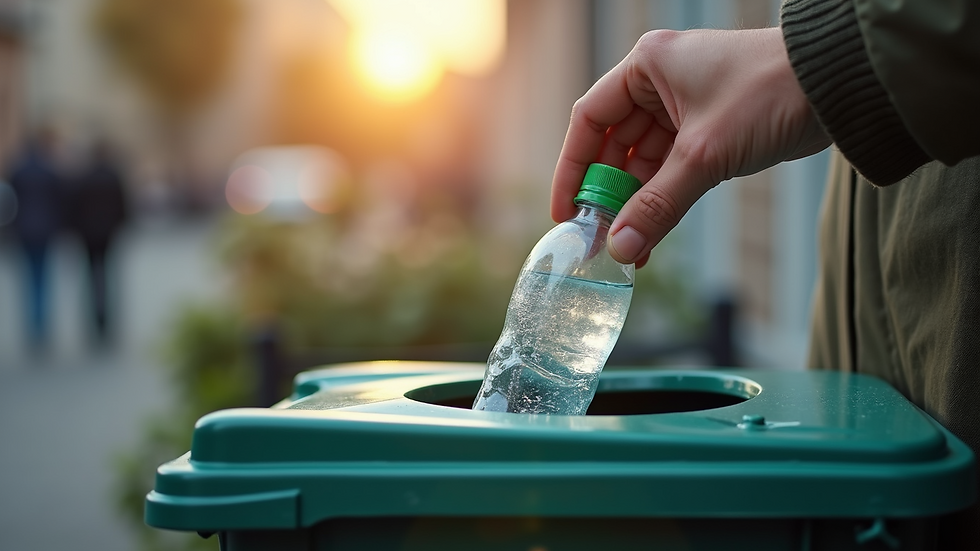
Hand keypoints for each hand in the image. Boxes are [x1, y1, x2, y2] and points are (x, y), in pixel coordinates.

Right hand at [551, 27, 830, 266]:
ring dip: (637, 203)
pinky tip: (655, 234)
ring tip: (631, 247)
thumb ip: (659, 204)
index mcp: (647, 66)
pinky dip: (664, 198)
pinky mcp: (710, 128)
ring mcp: (686, 105)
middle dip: (608, 194)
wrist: (842, 84)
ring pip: (644, 161)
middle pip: (614, 145)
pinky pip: (673, 168)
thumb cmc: (771, 94)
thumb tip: (620, 248)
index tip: (567, 212)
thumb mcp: (706, 155)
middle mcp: (659, 81)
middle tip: (600, 237)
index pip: (589, 120)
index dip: (573, 169)